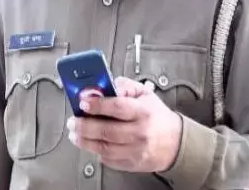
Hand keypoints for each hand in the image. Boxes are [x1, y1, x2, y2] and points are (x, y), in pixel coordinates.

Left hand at [66, 77, 182, 172]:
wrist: (176, 143)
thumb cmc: (156, 117)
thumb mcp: (144, 94)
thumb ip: (124, 85)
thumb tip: (105, 84)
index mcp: (143, 112)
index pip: (117, 107)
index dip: (97, 104)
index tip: (82, 102)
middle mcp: (140, 132)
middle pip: (107, 130)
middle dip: (84, 126)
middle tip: (72, 121)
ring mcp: (136, 151)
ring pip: (105, 148)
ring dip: (85, 141)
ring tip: (74, 133)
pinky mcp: (132, 164)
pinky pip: (109, 160)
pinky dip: (96, 152)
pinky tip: (90, 143)